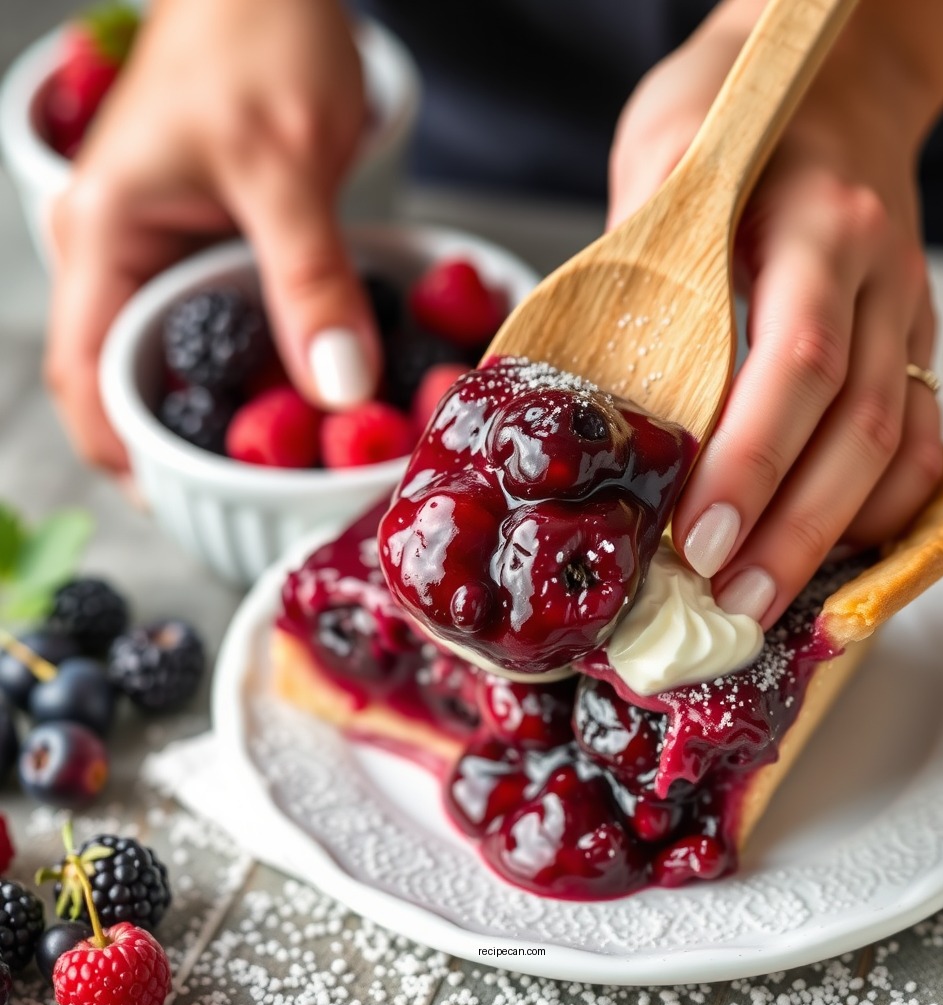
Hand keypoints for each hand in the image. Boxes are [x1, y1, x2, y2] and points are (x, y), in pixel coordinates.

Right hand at [45, 0, 379, 470]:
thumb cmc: (256, 35)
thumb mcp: (288, 164)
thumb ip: (311, 278)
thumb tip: (341, 391)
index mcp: (105, 241)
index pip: (85, 380)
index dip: (126, 456)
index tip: (189, 504)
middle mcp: (122, 257)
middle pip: (133, 384)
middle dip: (194, 444)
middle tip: (268, 491)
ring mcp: (165, 253)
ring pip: (185, 359)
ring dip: (237, 409)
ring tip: (301, 454)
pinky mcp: (213, 246)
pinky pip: (229, 325)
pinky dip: (266, 363)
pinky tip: (316, 384)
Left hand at [608, 4, 942, 626]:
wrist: (838, 78)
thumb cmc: (736, 116)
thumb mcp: (663, 162)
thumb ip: (636, 269)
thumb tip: (586, 398)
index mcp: (816, 225)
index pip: (794, 361)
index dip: (750, 461)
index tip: (694, 538)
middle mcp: (876, 275)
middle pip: (856, 426)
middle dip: (790, 531)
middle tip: (727, 603)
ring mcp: (903, 311)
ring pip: (895, 444)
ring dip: (832, 536)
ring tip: (764, 599)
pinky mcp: (907, 338)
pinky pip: (918, 436)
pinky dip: (879, 505)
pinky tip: (830, 549)